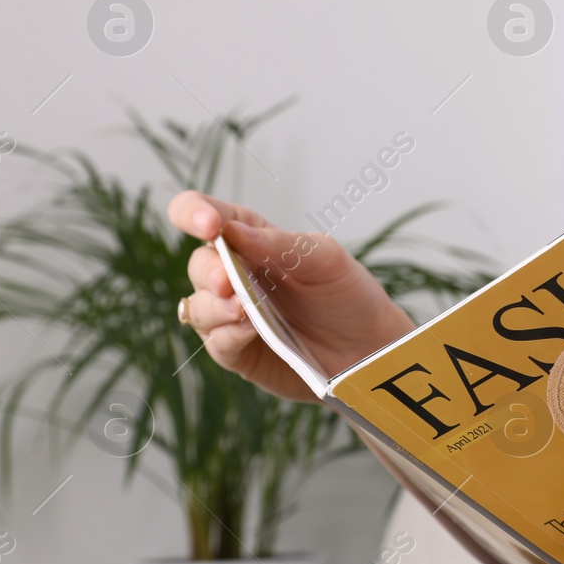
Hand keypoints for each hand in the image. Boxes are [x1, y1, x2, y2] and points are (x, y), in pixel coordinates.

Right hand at [169, 190, 414, 401]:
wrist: (370, 347)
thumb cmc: (347, 294)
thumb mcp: (326, 260)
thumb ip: (281, 245)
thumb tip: (233, 231)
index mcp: (250, 238)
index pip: (203, 213)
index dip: (192, 212)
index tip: (209, 225)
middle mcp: (233, 273)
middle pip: (198, 264)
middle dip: (209, 271)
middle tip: (228, 281)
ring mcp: (230, 313)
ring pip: (199, 306)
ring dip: (215, 306)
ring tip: (244, 309)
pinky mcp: (236, 350)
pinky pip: (216, 341)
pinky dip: (229, 334)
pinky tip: (250, 329)